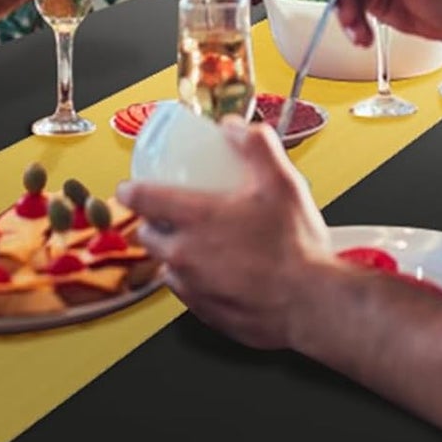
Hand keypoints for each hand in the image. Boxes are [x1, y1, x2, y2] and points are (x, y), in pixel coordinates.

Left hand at [119, 121, 332, 349]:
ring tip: (195, 243)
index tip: (129, 187)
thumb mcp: (282, 181)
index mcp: (196, 219)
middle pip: (148, 236)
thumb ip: (255, 146)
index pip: (144, 200)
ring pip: (167, 267)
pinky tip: (216, 271)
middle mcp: (186, 256)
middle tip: (168, 214)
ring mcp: (194, 288)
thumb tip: (233, 127)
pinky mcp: (206, 314)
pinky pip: (187, 292)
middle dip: (151, 223)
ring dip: (173, 254)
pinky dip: (193, 279)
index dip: (131, 190)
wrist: (313, 304)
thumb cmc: (296, 247)